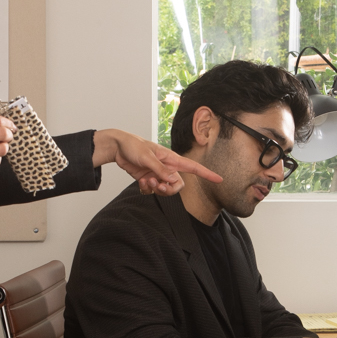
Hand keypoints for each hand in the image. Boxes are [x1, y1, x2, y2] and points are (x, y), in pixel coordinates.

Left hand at [92, 129, 222, 195]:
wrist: (117, 148)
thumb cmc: (133, 146)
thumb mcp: (147, 157)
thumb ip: (161, 170)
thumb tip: (174, 180)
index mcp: (171, 159)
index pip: (193, 167)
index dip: (207, 173)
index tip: (219, 179)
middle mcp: (167, 167)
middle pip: (178, 185)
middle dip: (169, 190)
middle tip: (157, 185)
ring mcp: (158, 174)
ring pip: (166, 190)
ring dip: (157, 189)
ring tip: (147, 181)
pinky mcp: (149, 179)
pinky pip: (153, 191)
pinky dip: (147, 189)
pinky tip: (141, 182)